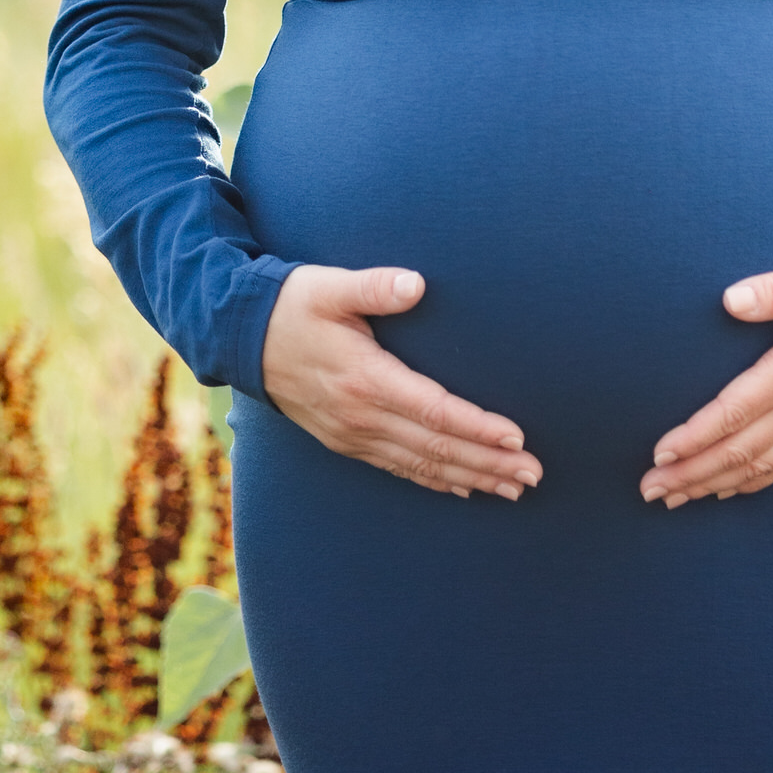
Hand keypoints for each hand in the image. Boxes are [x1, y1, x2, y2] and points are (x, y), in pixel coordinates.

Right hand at [260, 264, 542, 500]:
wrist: (240, 336)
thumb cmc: (292, 303)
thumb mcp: (330, 286)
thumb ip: (375, 286)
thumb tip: (417, 283)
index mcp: (365, 379)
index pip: (434, 411)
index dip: (477, 428)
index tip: (516, 438)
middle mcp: (361, 417)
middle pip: (437, 448)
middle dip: (488, 464)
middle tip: (533, 475)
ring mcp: (352, 434)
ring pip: (422, 465)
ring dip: (470, 478)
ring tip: (512, 489)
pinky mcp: (345, 440)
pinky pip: (399, 468)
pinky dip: (435, 480)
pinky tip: (463, 489)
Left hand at [640, 254, 772, 507]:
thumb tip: (729, 300)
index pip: (733, 413)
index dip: (694, 437)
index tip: (659, 454)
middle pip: (739, 451)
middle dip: (691, 473)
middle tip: (650, 491)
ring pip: (759, 467)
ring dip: (714, 485)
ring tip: (675, 499)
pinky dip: (752, 483)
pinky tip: (727, 491)